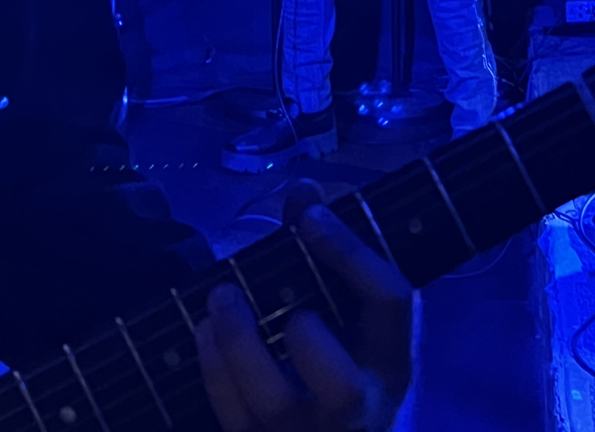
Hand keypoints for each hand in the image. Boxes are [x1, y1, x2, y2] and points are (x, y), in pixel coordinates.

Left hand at [196, 202, 411, 431]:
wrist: (331, 431)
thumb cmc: (340, 357)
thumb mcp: (347, 313)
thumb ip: (325, 250)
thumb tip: (303, 187)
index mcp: (391, 361)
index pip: (391, 302)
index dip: (353, 254)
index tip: (311, 215)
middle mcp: (363, 406)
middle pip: (343, 386)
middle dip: (303, 337)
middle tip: (270, 292)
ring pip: (277, 403)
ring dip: (240, 344)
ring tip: (220, 298)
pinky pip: (237, 416)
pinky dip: (216, 370)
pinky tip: (204, 331)